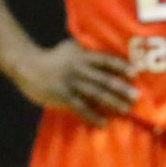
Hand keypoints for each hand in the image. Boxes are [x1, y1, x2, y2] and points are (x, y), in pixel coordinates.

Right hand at [14, 39, 135, 127]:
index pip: (106, 61)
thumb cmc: (53, 56)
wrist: (28, 67)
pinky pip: (80, 108)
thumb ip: (88, 47)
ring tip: (126, 109)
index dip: (121, 66)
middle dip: (121, 88)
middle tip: (136, 96)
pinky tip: (103, 123)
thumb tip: (105, 43)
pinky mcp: (62, 97)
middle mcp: (80, 69)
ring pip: (95, 94)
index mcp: (84, 56)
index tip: (136, 72)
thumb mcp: (71, 46)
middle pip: (103, 79)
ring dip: (112, 102)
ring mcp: (71, 84)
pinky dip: (92, 116)